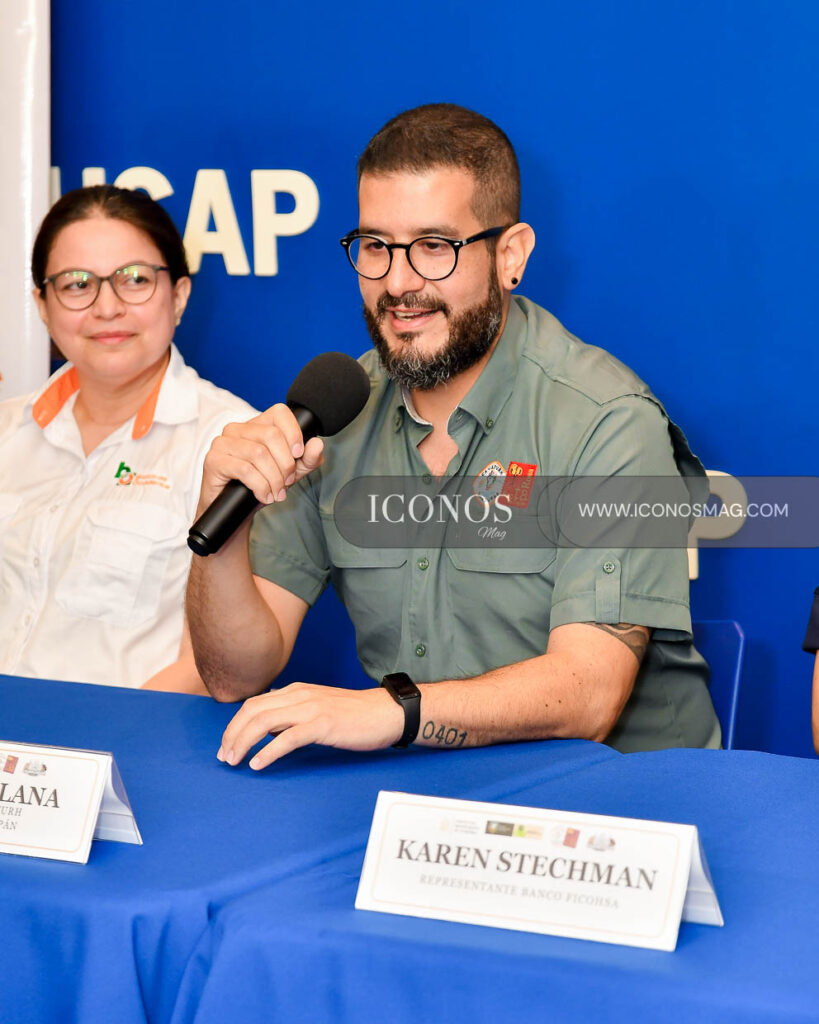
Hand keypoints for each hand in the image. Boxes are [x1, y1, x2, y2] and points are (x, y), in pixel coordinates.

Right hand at [198, 404, 324, 510]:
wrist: (234, 512)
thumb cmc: (261, 486)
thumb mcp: (291, 473)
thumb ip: (307, 459)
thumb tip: (317, 444)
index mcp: (256, 425)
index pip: (280, 412)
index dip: (294, 433)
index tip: (298, 455)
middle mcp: (237, 429)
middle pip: (272, 435)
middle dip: (285, 464)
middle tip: (287, 482)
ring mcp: (223, 442)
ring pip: (259, 454)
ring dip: (273, 479)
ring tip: (276, 492)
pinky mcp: (214, 459)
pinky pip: (245, 469)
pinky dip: (260, 486)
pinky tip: (264, 496)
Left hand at [217, 682, 404, 768]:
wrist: (386, 712)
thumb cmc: (355, 715)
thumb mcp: (318, 707)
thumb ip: (293, 713)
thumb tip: (268, 729)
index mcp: (296, 691)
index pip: (254, 704)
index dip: (234, 725)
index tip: (226, 745)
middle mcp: (300, 696)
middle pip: (253, 711)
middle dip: (232, 735)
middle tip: (225, 757)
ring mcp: (312, 709)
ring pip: (265, 722)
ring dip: (244, 743)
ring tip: (235, 762)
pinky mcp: (324, 724)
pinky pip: (288, 738)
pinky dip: (269, 752)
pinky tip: (259, 764)